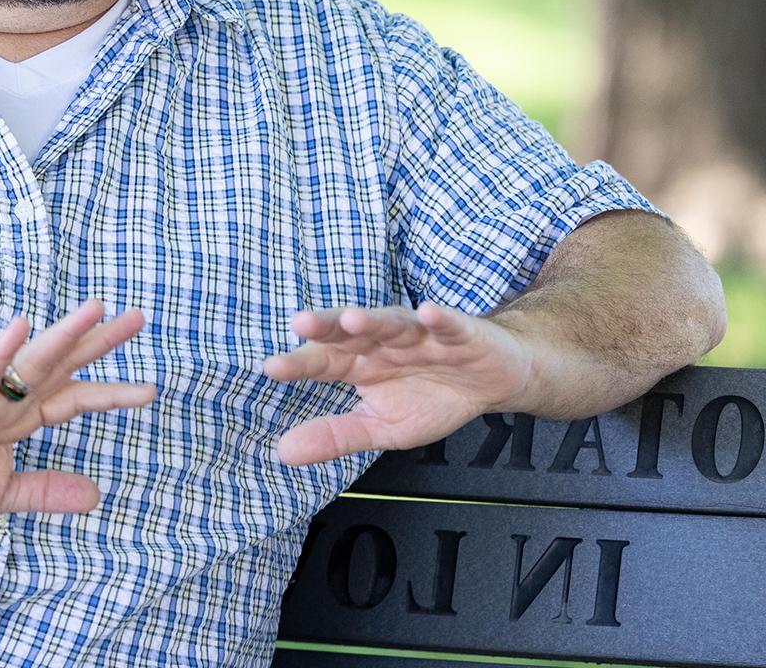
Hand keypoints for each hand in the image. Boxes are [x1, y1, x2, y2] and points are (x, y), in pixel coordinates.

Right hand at [0, 299, 154, 522]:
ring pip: (32, 360)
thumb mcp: (2, 494)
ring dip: (65, 334)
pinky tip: (23, 325)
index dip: (111, 394)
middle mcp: (7, 401)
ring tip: (98, 308)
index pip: (74, 399)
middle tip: (139, 317)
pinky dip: (3, 351)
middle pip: (62, 366)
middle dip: (100, 343)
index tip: (150, 390)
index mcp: (18, 419)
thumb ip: (45, 490)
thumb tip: (96, 495)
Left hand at [260, 302, 533, 467]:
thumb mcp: (381, 427)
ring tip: (352, 319)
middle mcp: (386, 343)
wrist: (492, 381)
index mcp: (362, 363)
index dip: (301, 363)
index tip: (273, 367)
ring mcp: (422, 335)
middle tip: (302, 323)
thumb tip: (282, 452)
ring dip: (375, 320)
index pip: (326, 360)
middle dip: (329, 326)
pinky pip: (449, 324)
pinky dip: (440, 319)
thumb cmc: (433, 398)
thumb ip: (335, 436)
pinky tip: (428, 313)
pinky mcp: (461, 333)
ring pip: (395, 323)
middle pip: (353, 332)